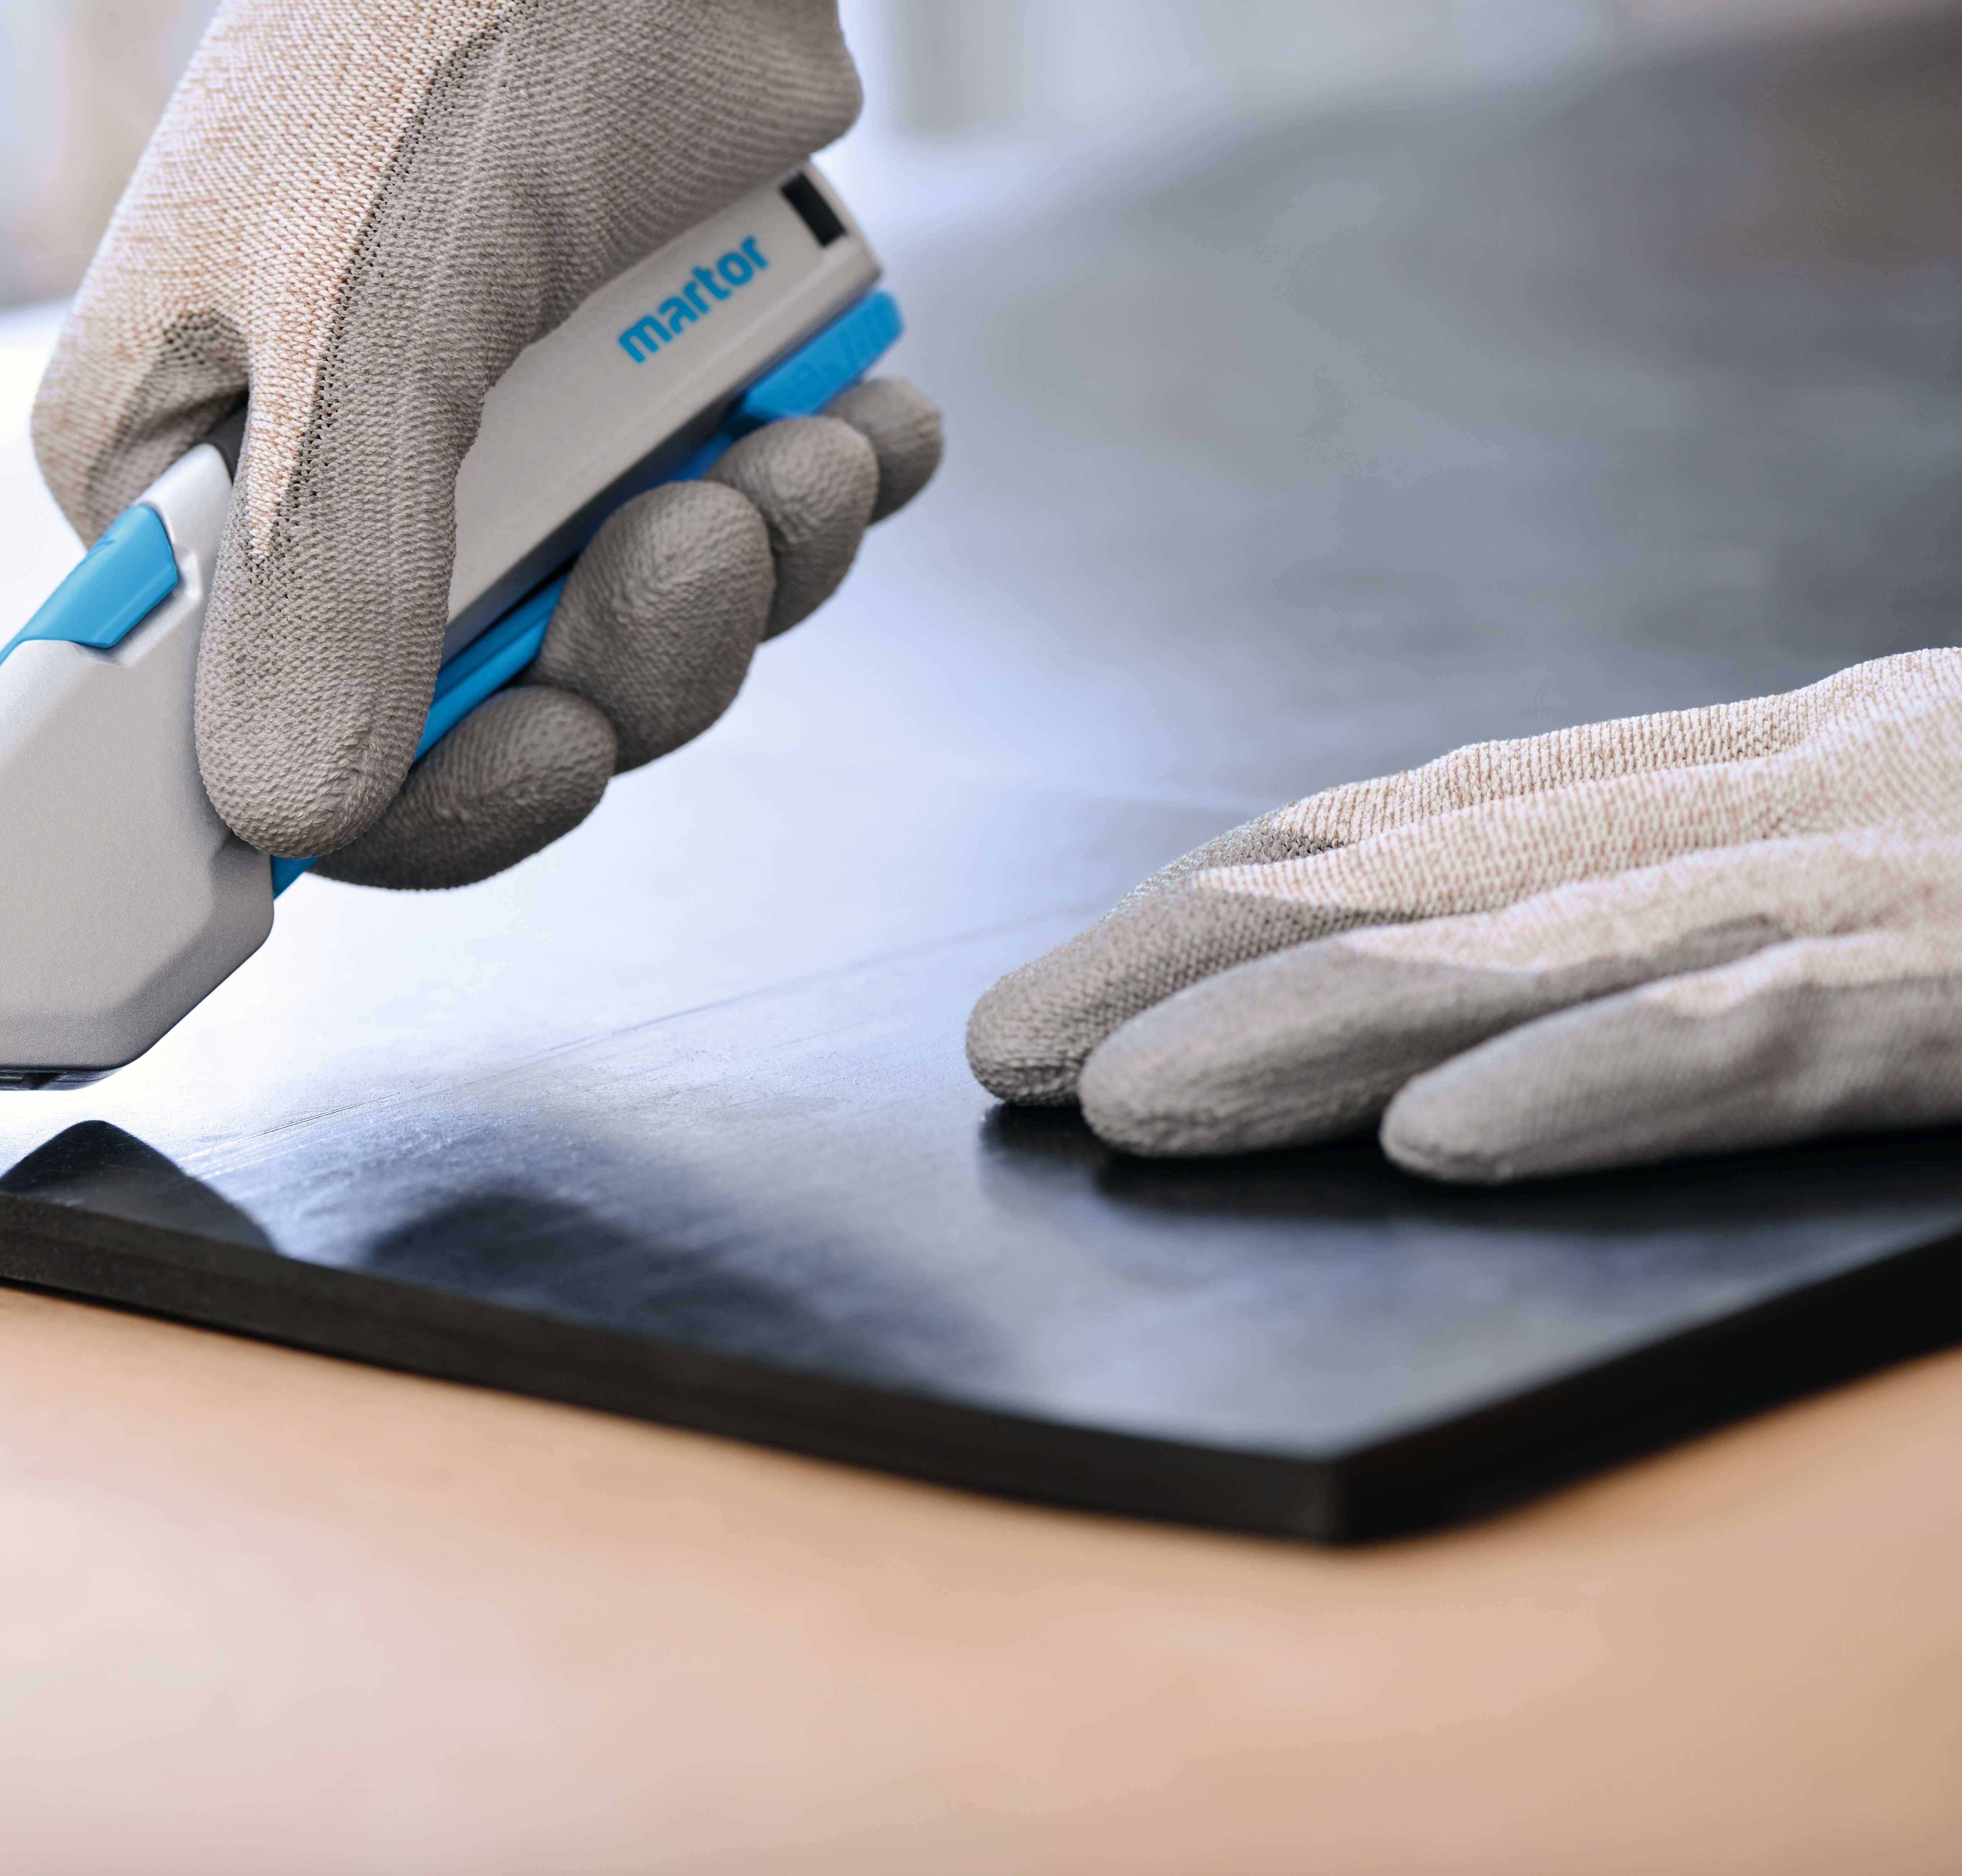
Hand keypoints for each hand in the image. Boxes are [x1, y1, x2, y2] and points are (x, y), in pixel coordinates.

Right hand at [32, 0, 876, 867]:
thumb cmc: (454, 13)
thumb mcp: (372, 299)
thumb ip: (335, 566)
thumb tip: (294, 811)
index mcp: (194, 475)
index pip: (261, 741)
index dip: (408, 796)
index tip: (553, 760)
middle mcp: (334, 488)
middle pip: (478, 715)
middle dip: (632, 659)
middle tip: (710, 540)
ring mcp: (492, 446)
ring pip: (626, 641)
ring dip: (749, 577)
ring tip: (808, 456)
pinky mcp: (633, 395)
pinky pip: (730, 537)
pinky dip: (813, 507)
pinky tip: (860, 431)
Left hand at [966, 650, 1961, 1182]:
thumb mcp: (1927, 860)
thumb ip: (1733, 902)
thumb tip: (1489, 1012)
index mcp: (1781, 765)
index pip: (1446, 817)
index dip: (1232, 893)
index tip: (1076, 980)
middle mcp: (1807, 795)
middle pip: (1442, 866)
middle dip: (1199, 953)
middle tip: (1014, 1048)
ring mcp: (1895, 882)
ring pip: (1543, 943)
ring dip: (1312, 1022)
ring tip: (1124, 1100)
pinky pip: (1761, 1033)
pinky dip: (1587, 1076)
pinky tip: (1434, 1136)